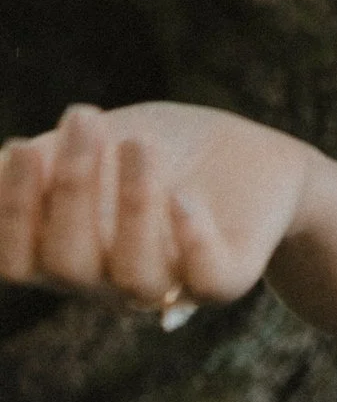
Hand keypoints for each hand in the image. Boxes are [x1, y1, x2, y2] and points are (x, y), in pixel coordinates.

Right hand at [0, 102, 310, 321]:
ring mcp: (170, 285)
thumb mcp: (96, 144)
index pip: (17, 261)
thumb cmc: (159, 147)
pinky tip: (183, 196)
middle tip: (84, 117)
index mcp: (66, 254)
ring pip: (134, 276)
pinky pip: (209, 280)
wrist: (248, 154)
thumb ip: (45, 159)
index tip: (21, 146)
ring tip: (140, 140)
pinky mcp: (229, 277)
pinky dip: (193, 242)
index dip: (11, 213)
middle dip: (70, 189)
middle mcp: (109, 282)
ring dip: (131, 206)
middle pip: (68, 266)